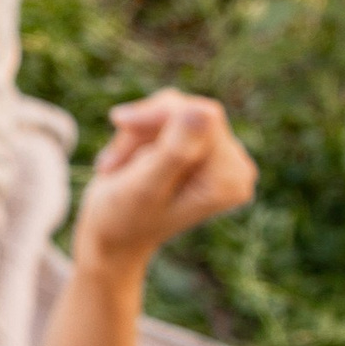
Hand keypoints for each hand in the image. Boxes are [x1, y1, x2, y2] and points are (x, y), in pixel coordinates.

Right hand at [73, 91, 257, 276]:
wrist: (110, 237)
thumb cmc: (121, 219)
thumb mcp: (144, 187)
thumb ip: (175, 151)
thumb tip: (203, 111)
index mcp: (229, 179)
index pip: (204, 116)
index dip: (159, 114)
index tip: (120, 124)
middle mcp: (233, 166)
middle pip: (191, 109)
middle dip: (145, 125)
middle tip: (113, 161)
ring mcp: (218, 156)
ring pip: (175, 108)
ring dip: (138, 130)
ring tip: (118, 165)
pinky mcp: (201, 147)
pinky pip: (170, 113)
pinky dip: (140, 131)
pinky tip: (127, 160)